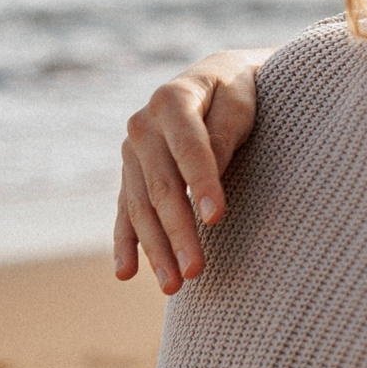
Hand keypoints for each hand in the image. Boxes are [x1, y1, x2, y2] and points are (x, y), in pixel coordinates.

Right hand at [114, 48, 269, 292]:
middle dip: (178, 231)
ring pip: (141, 207)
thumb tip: (210, 177)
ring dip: (155, 249)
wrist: (216, 81)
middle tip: (195, 270)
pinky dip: (126, 243)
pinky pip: (125, 212)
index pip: (189, 148)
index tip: (216, 217)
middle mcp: (143, 126)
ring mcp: (132, 152)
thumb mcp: (240, 104)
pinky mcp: (130, 174)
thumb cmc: (238, 94)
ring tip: (173, 287)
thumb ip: (225, 134)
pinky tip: (126, 273)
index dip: (202, 182)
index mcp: (171, 99)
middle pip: (161, 186)